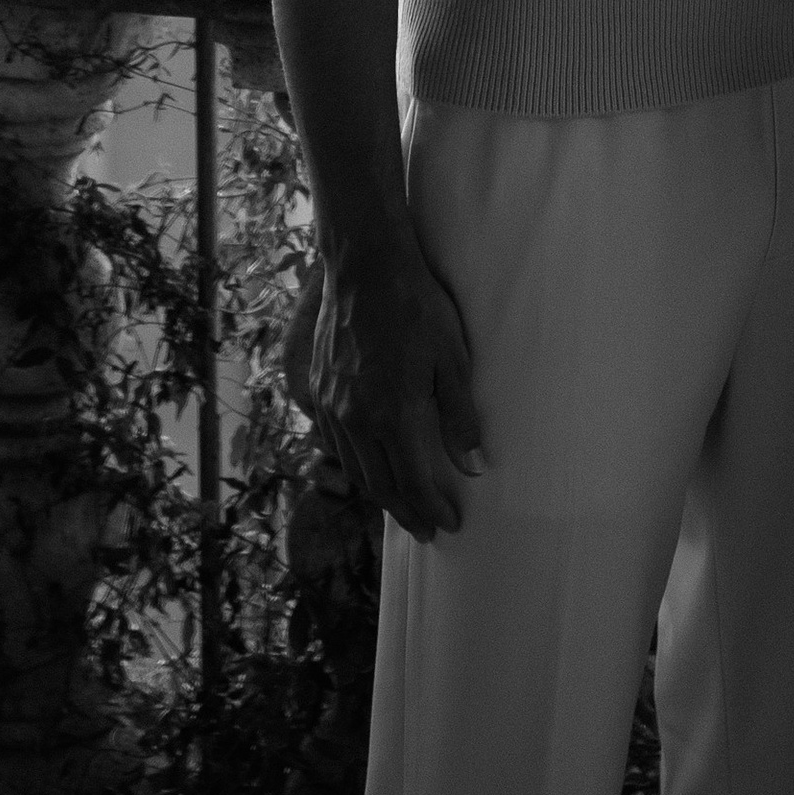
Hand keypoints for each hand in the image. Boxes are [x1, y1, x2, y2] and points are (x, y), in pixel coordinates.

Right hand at [307, 230, 484, 541]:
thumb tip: (474, 465)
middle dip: (407, 513)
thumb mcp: (452, 358)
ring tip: (403, 504)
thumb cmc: (417, 306)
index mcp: (393, 415)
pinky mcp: (319, 390)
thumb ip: (460, 415)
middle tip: (428, 528)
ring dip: (380, 494)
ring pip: (354, 469)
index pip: (413, 484)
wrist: (365, 266)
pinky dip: (355, 464)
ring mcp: (332, 406)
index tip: (450, 524)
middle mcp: (356, 419)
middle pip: (381, 486)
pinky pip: (335, 443)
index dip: (432, 510)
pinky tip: (370, 463)